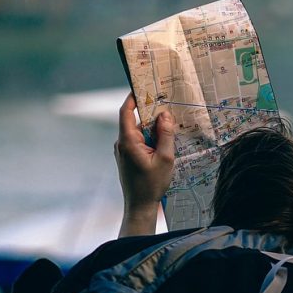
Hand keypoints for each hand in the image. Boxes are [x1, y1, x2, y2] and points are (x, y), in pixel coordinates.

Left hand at [115, 93, 174, 213]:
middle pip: (136, 120)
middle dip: (151, 115)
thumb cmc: (152, 184)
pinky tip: (163, 144)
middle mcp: (122, 143)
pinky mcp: (127, 156)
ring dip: (153, 130)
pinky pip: (138, 140)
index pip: (126, 112)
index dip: (132, 98)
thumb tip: (165, 115)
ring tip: (170, 130)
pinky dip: (150, 139)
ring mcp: (123, 150)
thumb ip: (165, 135)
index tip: (143, 87)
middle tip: (168, 108)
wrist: (139, 205)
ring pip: (139, 131)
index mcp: (127, 141)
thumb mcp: (165, 158)